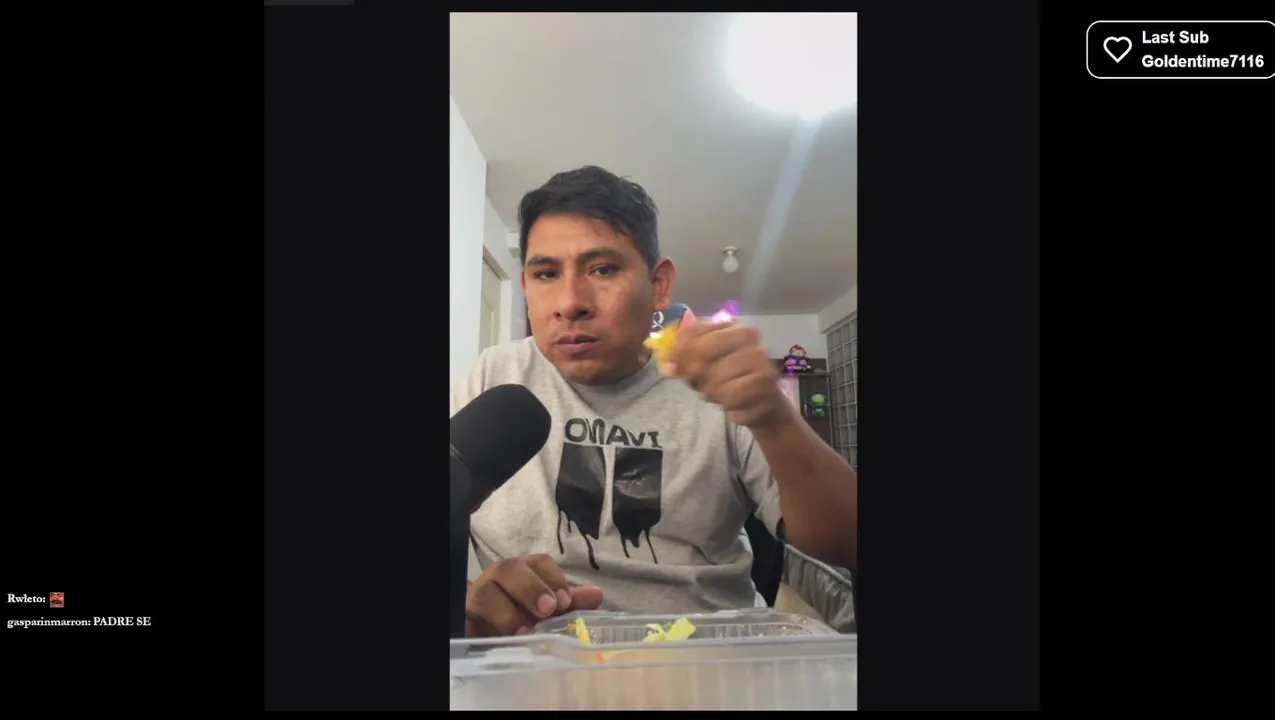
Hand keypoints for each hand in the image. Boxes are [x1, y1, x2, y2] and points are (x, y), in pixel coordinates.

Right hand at [465, 554, 603, 636]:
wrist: (487, 633)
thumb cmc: (522, 616)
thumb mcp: (547, 611)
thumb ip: (569, 603)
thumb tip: (597, 595)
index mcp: (524, 571)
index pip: (538, 562)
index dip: (552, 578)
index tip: (564, 602)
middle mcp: (498, 577)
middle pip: (508, 568)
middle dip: (530, 587)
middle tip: (547, 610)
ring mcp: (478, 596)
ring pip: (485, 593)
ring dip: (507, 613)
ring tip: (525, 632)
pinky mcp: (464, 617)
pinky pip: (468, 617)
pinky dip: (486, 628)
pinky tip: (503, 639)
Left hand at [667, 317, 792, 430]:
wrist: (765, 403)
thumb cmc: (731, 378)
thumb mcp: (705, 365)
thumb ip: (685, 360)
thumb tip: (667, 367)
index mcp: (735, 328)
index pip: (696, 331)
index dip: (678, 350)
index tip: (670, 367)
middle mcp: (751, 341)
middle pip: (703, 354)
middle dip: (694, 373)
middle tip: (698, 384)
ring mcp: (761, 364)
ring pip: (716, 379)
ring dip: (710, 392)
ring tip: (718, 393)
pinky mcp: (766, 388)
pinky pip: (731, 398)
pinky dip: (726, 404)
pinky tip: (732, 403)